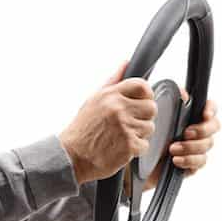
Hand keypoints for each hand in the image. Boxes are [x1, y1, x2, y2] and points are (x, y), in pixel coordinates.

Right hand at [60, 62, 159, 184]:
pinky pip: (144, 145)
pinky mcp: (128, 145)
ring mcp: (124, 127)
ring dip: (139, 134)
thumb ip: (113, 82)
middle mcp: (117, 108)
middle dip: (143, 117)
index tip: (140, 104)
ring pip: (149, 127)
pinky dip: (134, 150)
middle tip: (128, 124)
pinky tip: (119, 148)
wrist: (70, 157)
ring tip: (120, 137)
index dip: (146, 95)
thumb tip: (126, 63)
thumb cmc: (81, 130)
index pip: (142, 86)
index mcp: (109, 95)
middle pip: (151, 108)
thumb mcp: (93, 100)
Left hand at [146, 95, 218, 187]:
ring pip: (207, 144)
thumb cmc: (140, 135)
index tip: (205, 114)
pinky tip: (175, 160)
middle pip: (214, 126)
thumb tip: (183, 93)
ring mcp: (194, 147)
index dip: (210, 109)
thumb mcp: (149, 115)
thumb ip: (166, 100)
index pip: (208, 107)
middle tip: (186, 133)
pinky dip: (189, 160)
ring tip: (172, 149)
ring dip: (192, 146)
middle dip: (203, 130)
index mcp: (187, 115)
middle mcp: (195, 129)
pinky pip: (200, 162)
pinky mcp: (191, 164)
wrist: (130, 164)